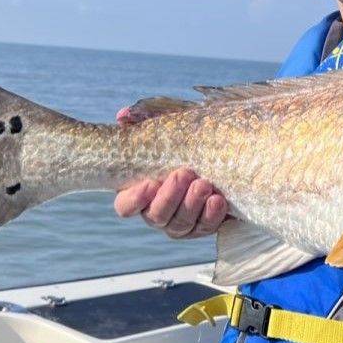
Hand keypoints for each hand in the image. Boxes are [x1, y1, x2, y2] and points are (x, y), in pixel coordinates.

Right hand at [113, 106, 228, 238]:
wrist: (218, 152)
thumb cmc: (180, 140)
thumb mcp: (164, 127)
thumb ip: (142, 120)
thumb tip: (124, 115)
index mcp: (138, 193)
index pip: (125, 206)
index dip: (134, 199)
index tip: (149, 183)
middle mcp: (156, 212)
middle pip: (156, 215)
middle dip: (170, 196)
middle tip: (184, 174)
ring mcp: (179, 222)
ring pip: (181, 223)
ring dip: (192, 204)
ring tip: (204, 184)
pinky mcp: (202, 226)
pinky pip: (205, 227)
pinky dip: (211, 215)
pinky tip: (218, 200)